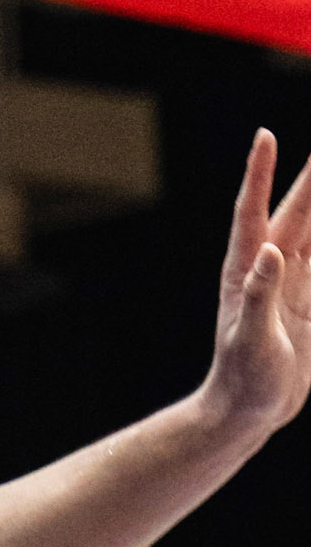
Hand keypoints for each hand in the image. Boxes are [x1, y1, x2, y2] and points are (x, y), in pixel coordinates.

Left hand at [200, 129, 310, 436]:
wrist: (247, 410)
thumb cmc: (242, 378)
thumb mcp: (250, 338)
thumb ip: (259, 294)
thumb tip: (269, 251)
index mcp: (245, 268)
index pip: (254, 209)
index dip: (260, 172)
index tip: (265, 136)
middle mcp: (267, 267)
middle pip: (296, 212)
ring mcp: (290, 283)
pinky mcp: (308, 303)